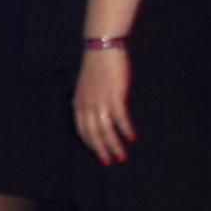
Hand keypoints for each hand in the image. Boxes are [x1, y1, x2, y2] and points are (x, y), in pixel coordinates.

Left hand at [75, 47, 133, 165]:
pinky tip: (132, 138)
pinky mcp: (114, 97)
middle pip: (92, 135)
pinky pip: (120, 119)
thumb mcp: (87, 87)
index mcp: (78, 104)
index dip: (90, 144)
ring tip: (121, 156)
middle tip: (110, 162)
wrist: (101, 48)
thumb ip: (90, 102)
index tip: (99, 154)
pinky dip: (125, 130)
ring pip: (105, 130)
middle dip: (101, 150)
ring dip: (114, 145)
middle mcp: (86, 105)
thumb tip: (97, 115)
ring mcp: (100, 102)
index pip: (81, 130)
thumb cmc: (97, 67)